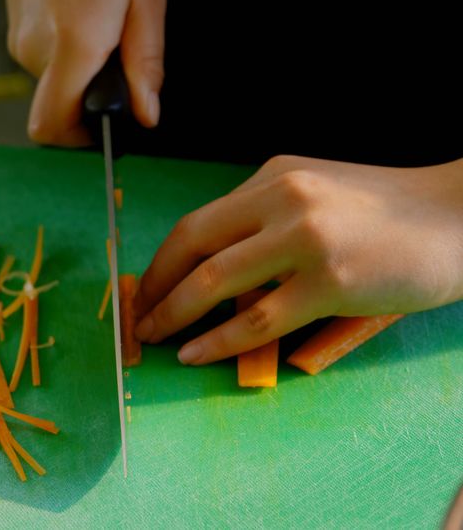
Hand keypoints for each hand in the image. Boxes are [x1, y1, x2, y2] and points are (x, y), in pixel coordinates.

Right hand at [4, 0, 165, 145]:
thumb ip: (146, 64)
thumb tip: (147, 114)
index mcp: (74, 44)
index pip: (52, 125)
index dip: (79, 140)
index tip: (105, 129)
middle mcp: (36, 49)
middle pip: (59, 106)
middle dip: (90, 96)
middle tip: (117, 59)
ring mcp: (19, 39)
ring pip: (54, 82)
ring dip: (80, 70)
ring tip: (101, 26)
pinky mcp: (14, 29)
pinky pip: (43, 59)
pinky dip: (66, 51)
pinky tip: (81, 16)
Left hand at [133, 155, 462, 364]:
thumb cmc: (392, 216)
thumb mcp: (321, 197)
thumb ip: (269, 224)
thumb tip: (215, 281)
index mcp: (275, 178)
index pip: (198, 222)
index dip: (161, 261)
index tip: (145, 288)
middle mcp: (283, 199)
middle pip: (192, 245)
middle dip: (155, 288)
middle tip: (137, 319)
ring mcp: (305, 239)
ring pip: (214, 282)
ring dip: (173, 314)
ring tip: (155, 339)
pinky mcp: (329, 281)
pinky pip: (256, 320)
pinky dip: (216, 341)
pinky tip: (195, 353)